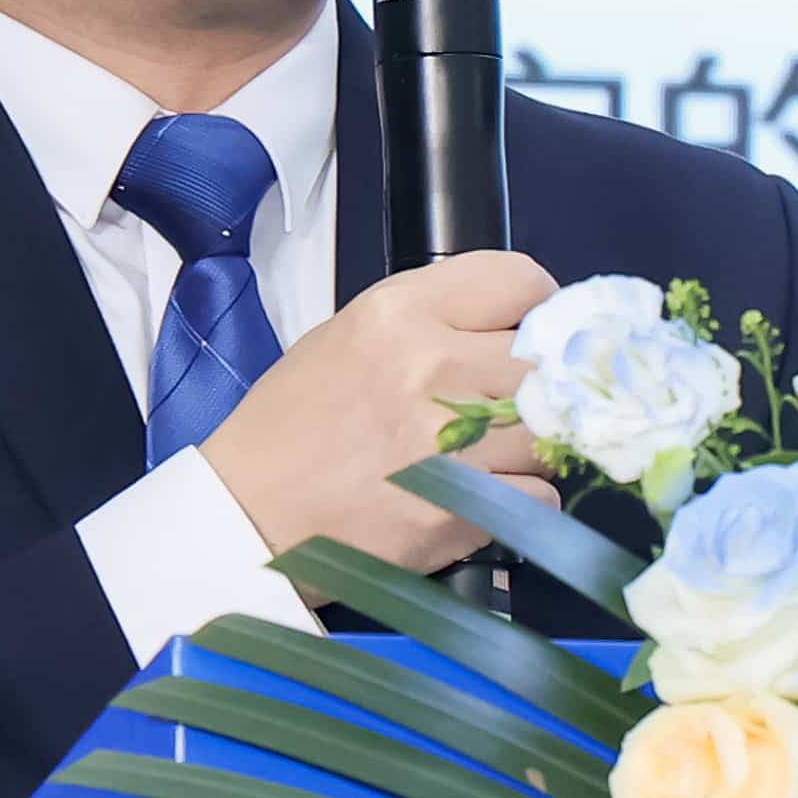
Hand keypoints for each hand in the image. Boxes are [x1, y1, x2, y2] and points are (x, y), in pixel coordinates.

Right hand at [197, 250, 557, 571]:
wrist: (247, 515)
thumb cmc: (292, 426)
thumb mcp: (349, 337)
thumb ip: (431, 321)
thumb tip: (508, 331)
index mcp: (400, 310)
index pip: (519, 282)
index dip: (533, 311)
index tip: (524, 337)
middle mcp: (432, 364)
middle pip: (542, 361)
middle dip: (533, 386)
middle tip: (501, 410)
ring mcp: (450, 439)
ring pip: (550, 429)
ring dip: (531, 447)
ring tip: (485, 459)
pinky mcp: (462, 507)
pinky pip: (541, 493)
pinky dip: (521, 501)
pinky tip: (480, 499)